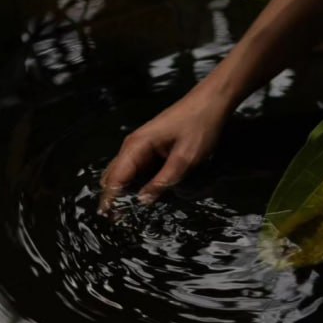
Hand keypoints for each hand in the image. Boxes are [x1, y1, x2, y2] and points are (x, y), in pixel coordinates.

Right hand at [99, 84, 231, 211]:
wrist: (211, 101)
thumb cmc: (200, 125)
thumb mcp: (185, 157)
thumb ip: (163, 181)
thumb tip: (142, 201)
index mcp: (136, 146)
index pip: (114, 179)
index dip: (110, 201)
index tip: (112, 220)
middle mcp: (132, 145)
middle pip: (113, 177)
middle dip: (114, 199)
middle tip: (121, 221)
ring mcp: (140, 145)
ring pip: (123, 174)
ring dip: (123, 192)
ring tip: (129, 214)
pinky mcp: (150, 147)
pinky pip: (135, 169)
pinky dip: (135, 183)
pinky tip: (143, 195)